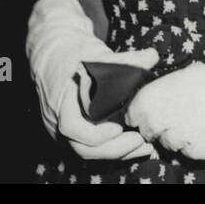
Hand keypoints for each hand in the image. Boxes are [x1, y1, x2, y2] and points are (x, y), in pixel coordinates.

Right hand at [26, 0, 159, 159]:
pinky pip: (86, 147)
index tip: (119, 127)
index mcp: (60, 99)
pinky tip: (129, 145)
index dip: (97, 134)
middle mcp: (56, 118)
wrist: (52, 51)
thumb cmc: (72, 52)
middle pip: (82, 148)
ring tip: (142, 147)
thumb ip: (125, 58)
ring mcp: (59, 127)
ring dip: (114, 152)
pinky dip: (108, 149)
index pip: (72, 128)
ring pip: (86, 151)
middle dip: (114, 149)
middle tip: (140, 141)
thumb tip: (152, 56)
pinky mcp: (68, 131)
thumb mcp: (97, 53)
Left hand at [125, 38, 204, 160]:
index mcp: (167, 87)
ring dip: (175, 137)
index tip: (144, 114)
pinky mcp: (202, 150)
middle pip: (148, 128)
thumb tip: (147, 101)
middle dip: (154, 127)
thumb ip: (166, 88)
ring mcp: (186, 132)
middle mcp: (172, 109)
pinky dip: (194, 147)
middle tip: (170, 122)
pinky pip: (187, 153)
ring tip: (196, 123)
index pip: (135, 108)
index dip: (138, 112)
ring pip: (167, 143)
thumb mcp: (192, 74)